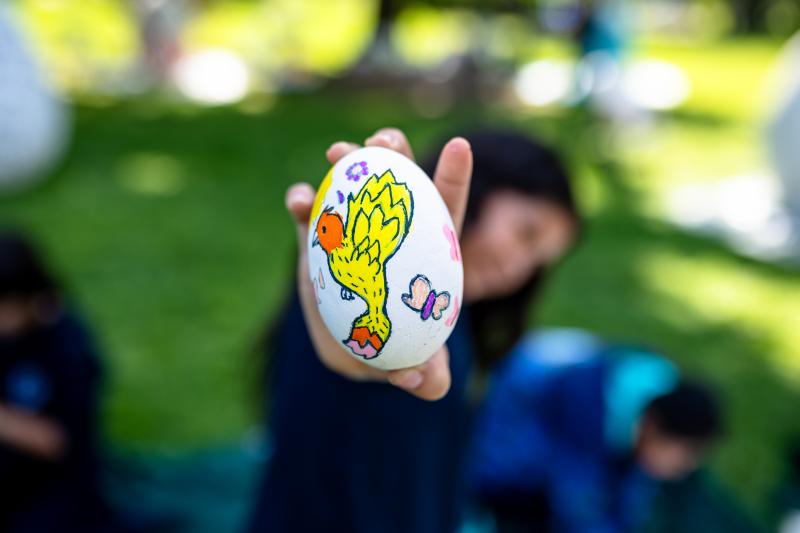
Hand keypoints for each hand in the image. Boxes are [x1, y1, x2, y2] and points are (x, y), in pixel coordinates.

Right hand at [285, 128, 471, 399]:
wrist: (348, 349)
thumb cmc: (394, 352)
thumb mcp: (415, 369)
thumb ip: (429, 376)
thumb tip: (421, 379)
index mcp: (424, 251)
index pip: (443, 211)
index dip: (452, 178)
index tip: (460, 145)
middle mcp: (387, 233)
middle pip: (397, 182)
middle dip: (395, 152)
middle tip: (383, 141)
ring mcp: (350, 231)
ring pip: (349, 185)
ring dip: (345, 162)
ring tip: (338, 153)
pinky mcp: (315, 239)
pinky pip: (307, 214)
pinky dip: (302, 202)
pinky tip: (298, 201)